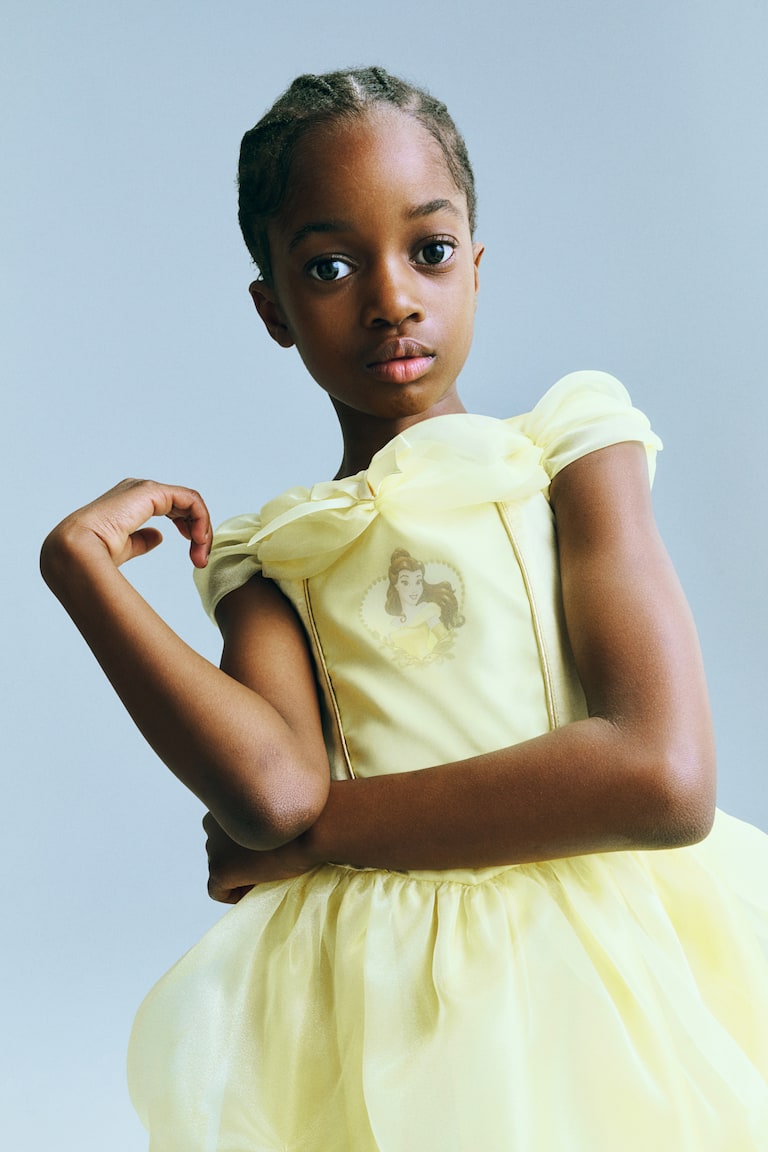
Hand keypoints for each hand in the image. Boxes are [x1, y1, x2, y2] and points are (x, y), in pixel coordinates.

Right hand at [43, 478, 211, 571]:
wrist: (77, 548)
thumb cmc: (93, 553)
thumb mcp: (124, 547)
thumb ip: (141, 540)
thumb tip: (158, 537)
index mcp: (131, 501)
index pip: (174, 509)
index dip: (189, 530)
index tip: (195, 558)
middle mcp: (138, 491)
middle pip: (185, 504)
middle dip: (199, 531)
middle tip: (201, 559)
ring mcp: (145, 489)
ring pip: (190, 502)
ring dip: (201, 528)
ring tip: (200, 553)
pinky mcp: (151, 491)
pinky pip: (189, 500)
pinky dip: (199, 519)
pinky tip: (197, 540)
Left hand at [203, 811, 316, 902]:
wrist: (316, 827)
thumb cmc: (307, 815)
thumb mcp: (281, 805)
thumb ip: (264, 813)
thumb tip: (263, 827)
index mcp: (225, 801)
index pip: (226, 830)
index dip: (246, 845)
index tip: (267, 848)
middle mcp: (211, 822)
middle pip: (222, 849)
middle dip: (241, 857)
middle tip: (269, 860)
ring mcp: (213, 847)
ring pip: (222, 868)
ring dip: (241, 872)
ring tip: (269, 870)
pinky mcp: (219, 870)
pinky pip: (218, 891)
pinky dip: (235, 894)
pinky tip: (260, 885)